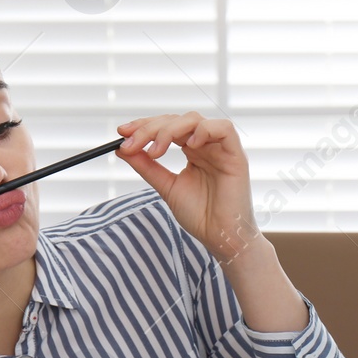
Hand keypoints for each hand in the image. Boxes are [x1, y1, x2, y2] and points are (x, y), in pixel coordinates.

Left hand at [116, 113, 259, 262]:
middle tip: (131, 143)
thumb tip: (122, 148)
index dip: (144, 126)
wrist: (220, 238)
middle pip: (177, 120)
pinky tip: (189, 146)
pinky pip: (224, 128)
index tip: (122, 133)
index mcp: (192, 150)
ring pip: (195, 120)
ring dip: (170, 130)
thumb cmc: (200, 215)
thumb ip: (147, 166)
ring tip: (156, 152)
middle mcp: (206, 145)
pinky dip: (204, 131)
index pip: (167, 126)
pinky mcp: (236, 155)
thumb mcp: (166, 186)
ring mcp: (221, 148)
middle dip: (150, 128)